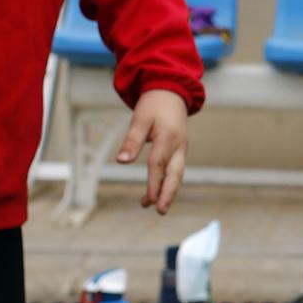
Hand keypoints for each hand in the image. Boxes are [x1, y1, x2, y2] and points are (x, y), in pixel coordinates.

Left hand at [117, 89, 187, 212]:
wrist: (171, 90)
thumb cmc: (153, 104)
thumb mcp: (139, 119)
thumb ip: (131, 141)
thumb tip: (121, 162)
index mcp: (168, 138)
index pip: (158, 165)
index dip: (153, 184)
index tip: (149, 201)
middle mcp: (178, 145)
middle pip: (174, 174)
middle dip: (168, 194)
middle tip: (161, 211)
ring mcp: (181, 148)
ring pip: (177, 173)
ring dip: (168, 190)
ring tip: (157, 206)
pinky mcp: (180, 148)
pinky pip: (176, 168)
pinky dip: (170, 181)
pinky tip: (160, 189)